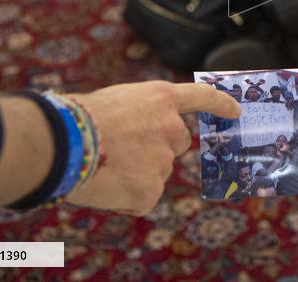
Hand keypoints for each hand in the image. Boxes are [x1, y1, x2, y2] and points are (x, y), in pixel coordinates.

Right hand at [65, 81, 240, 215]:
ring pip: (154, 174)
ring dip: (134, 175)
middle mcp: (170, 127)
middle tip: (121, 151)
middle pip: (175, 145)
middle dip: (156, 150)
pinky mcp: (151, 190)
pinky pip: (142, 199)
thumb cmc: (76, 118)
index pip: (201, 97)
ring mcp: (163, 160)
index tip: (236, 110)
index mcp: (160, 98)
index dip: (220, 104)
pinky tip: (104, 187)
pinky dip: (125, 199)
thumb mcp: (115, 101)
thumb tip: (138, 139)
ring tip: (101, 167)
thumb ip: (139, 115)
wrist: (62, 142)